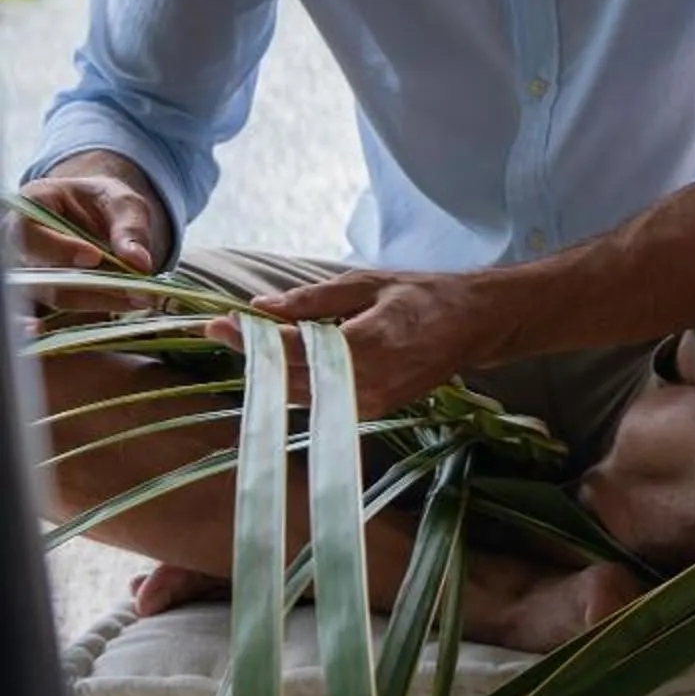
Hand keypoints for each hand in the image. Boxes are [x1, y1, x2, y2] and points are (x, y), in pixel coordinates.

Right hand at [13, 155, 171, 307]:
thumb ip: (129, 227)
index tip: (94, 257)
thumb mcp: (122, 201)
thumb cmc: (103, 202)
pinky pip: (60, 315)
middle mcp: (18, 246)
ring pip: (53, 298)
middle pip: (40, 275)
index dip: (59, 249)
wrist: (99, 214)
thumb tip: (139, 262)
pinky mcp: (47, 297)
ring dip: (97, 303)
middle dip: (88, 286)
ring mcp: (29, 275)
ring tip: (138, 301)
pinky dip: (88, 316)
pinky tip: (111, 319)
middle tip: (134, 290)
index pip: (29, 234)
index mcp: (30, 208)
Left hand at [212, 269, 509, 416]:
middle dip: (253, 355)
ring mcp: (369, 402)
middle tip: (226, 330)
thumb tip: (262, 306)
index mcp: (367, 342)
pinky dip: (298, 382)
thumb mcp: (369, 283)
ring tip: (253, 343)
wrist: (476, 325)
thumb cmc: (425, 295)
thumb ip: (314, 298)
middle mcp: (365, 380)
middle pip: (288, 377)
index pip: (292, 347)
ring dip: (272, 371)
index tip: (218, 323)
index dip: (251, 337)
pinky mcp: (372, 412)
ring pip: (299, 394)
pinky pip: (320, 401)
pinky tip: (291, 360)